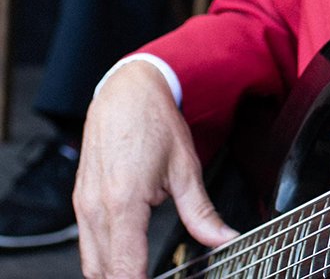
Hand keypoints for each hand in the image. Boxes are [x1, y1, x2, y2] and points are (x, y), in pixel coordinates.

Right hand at [74, 61, 237, 278]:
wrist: (126, 92)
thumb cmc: (154, 123)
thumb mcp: (186, 167)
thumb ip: (201, 212)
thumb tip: (224, 239)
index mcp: (124, 202)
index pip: (125, 268)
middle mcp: (96, 208)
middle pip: (105, 272)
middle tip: (158, 277)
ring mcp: (83, 207)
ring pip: (92, 265)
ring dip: (116, 274)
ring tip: (144, 274)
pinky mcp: (80, 202)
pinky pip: (87, 245)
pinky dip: (105, 260)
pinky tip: (128, 260)